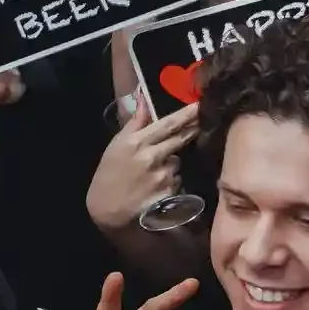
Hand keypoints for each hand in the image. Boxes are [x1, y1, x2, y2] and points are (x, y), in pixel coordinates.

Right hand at [85, 100, 197, 232]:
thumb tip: (142, 98)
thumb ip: (134, 122)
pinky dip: (170, 180)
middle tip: (200, 121)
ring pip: (178, 161)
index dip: (186, 114)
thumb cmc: (109, 174)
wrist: (107, 211)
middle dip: (192, 129)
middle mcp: (153, 156)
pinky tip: (156, 187)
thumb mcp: (116, 145)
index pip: (168, 124)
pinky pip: (177, 179)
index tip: (200, 105)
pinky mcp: (170, 193)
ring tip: (154, 171)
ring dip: (171, 162)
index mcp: (137, 142)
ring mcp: (163, 175)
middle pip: (180, 138)